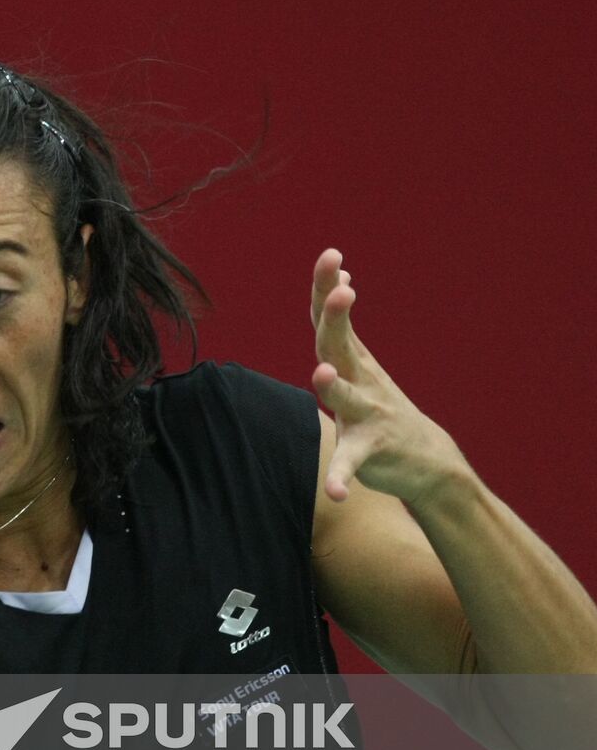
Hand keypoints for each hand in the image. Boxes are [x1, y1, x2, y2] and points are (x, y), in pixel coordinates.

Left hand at [310, 248, 462, 505]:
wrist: (427, 463)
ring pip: (349, 400)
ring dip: (336, 388)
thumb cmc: (380, 407)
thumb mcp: (359, 364)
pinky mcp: (370, 454)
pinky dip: (341, 478)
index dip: (328, 288)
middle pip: (340, 346)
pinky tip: (335, 494)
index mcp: (353, 362)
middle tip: (341, 290)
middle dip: (337, 318)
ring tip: (321, 373)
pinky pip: (352, 465)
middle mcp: (361, 383)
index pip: (333, 319)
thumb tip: (336, 281)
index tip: (331, 255)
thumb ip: (338, 330)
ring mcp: (368, 418)